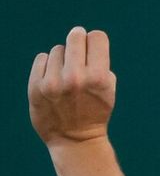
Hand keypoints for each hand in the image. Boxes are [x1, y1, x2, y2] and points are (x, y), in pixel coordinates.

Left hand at [29, 26, 116, 147]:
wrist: (75, 139)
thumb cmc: (96, 110)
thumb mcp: (108, 88)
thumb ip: (100, 64)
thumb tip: (85, 40)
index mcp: (98, 77)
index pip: (97, 37)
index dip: (96, 41)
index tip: (93, 48)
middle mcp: (75, 78)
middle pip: (76, 36)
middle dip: (79, 41)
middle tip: (78, 51)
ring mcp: (53, 83)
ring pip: (58, 49)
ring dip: (63, 58)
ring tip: (66, 75)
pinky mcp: (35, 87)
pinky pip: (41, 59)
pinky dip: (47, 65)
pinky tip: (53, 78)